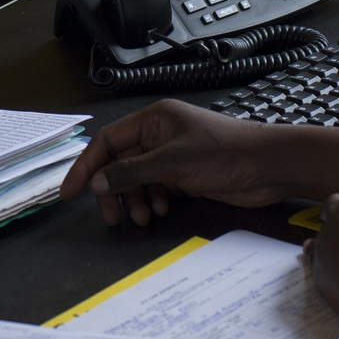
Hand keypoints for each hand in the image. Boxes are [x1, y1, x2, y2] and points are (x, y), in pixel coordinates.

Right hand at [60, 99, 338, 227]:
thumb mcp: (173, 163)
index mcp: (153, 120)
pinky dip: (154, 201)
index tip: (70, 193)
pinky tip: (162, 211)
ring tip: (144, 217)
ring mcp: (173, 156)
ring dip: (136, 200)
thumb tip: (98, 184)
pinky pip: (156, 188)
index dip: (86, 167)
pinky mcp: (186, 175)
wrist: (269, 166)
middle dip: (113, 190)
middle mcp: (159, 135)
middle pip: (120, 164)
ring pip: (138, 180)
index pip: (107, 141)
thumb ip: (132, 172)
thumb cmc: (225, 153)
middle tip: (112, 218)